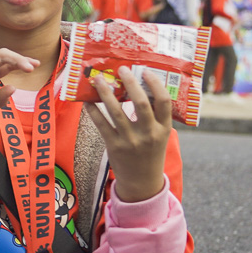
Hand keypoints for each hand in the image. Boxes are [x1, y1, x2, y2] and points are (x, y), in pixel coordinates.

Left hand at [88, 68, 172, 203]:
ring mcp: (131, 140)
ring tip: (97, 79)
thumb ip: (154, 116)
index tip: (145, 71)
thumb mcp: (159, 135)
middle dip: (130, 83)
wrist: (142, 182)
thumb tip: (138, 87)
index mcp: (164, 129)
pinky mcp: (114, 146)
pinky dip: (93, 110)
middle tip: (121, 69)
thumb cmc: (150, 152)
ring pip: (116, 111)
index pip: (164, 101)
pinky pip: (101, 124)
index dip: (155, 84)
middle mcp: (149, 133)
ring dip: (105, 92)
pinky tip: (87, 100)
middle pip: (140, 102)